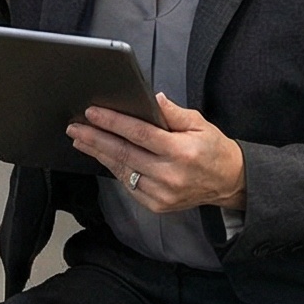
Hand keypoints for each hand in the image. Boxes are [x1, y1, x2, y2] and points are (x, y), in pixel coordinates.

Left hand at [69, 95, 246, 214]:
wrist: (228, 181)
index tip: (93, 113)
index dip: (113, 122)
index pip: (139, 133)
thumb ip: (173, 112)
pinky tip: (103, 157)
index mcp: (181, 151)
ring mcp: (162, 193)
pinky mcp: (157, 205)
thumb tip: (152, 99)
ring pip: (122, 171)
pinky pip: (129, 185)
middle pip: (124, 153)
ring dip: (99, 155)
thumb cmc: (213, 149)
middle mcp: (169, 174)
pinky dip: (115, 170)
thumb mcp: (199, 123)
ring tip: (81, 141)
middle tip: (75, 128)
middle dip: (95, 139)